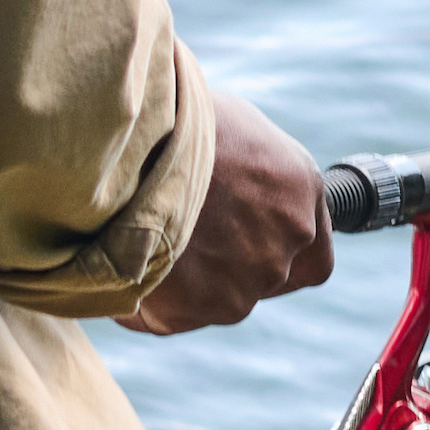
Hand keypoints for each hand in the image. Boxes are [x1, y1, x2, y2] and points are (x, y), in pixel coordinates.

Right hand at [118, 86, 341, 336]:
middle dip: (228, 265)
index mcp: (300, 190)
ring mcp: (243, 281)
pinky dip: (143, 302)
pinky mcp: (192, 308)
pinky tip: (117, 268)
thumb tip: (235, 185)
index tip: (250, 249)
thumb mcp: (234, 125)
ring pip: (217, 299)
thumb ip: (252, 171)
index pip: (312, 257)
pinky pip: (165, 317)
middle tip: (183, 237)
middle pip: (261, 278)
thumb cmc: (174, 113)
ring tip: (143, 244)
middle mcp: (285, 241)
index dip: (281, 257)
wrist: (128, 138)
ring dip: (187, 283)